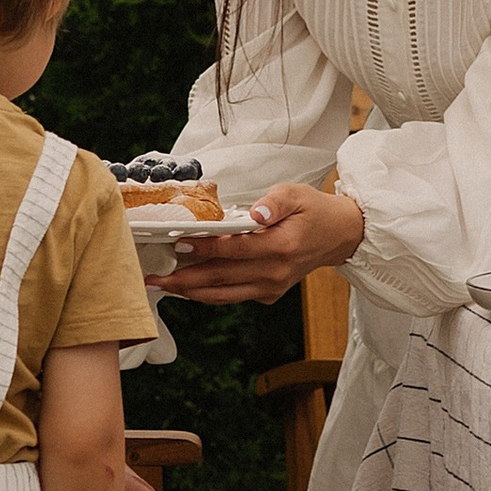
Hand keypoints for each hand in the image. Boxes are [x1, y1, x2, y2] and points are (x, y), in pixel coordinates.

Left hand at [149, 180, 364, 306]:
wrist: (337, 236)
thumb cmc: (312, 210)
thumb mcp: (295, 193)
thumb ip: (274, 202)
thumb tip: (254, 214)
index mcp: (282, 246)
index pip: (234, 250)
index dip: (204, 248)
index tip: (178, 243)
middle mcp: (275, 273)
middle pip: (221, 278)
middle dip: (183, 279)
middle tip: (152, 278)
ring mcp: (272, 288)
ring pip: (223, 294)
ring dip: (189, 292)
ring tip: (161, 286)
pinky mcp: (269, 295)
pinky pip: (232, 297)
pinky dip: (208, 294)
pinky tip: (186, 287)